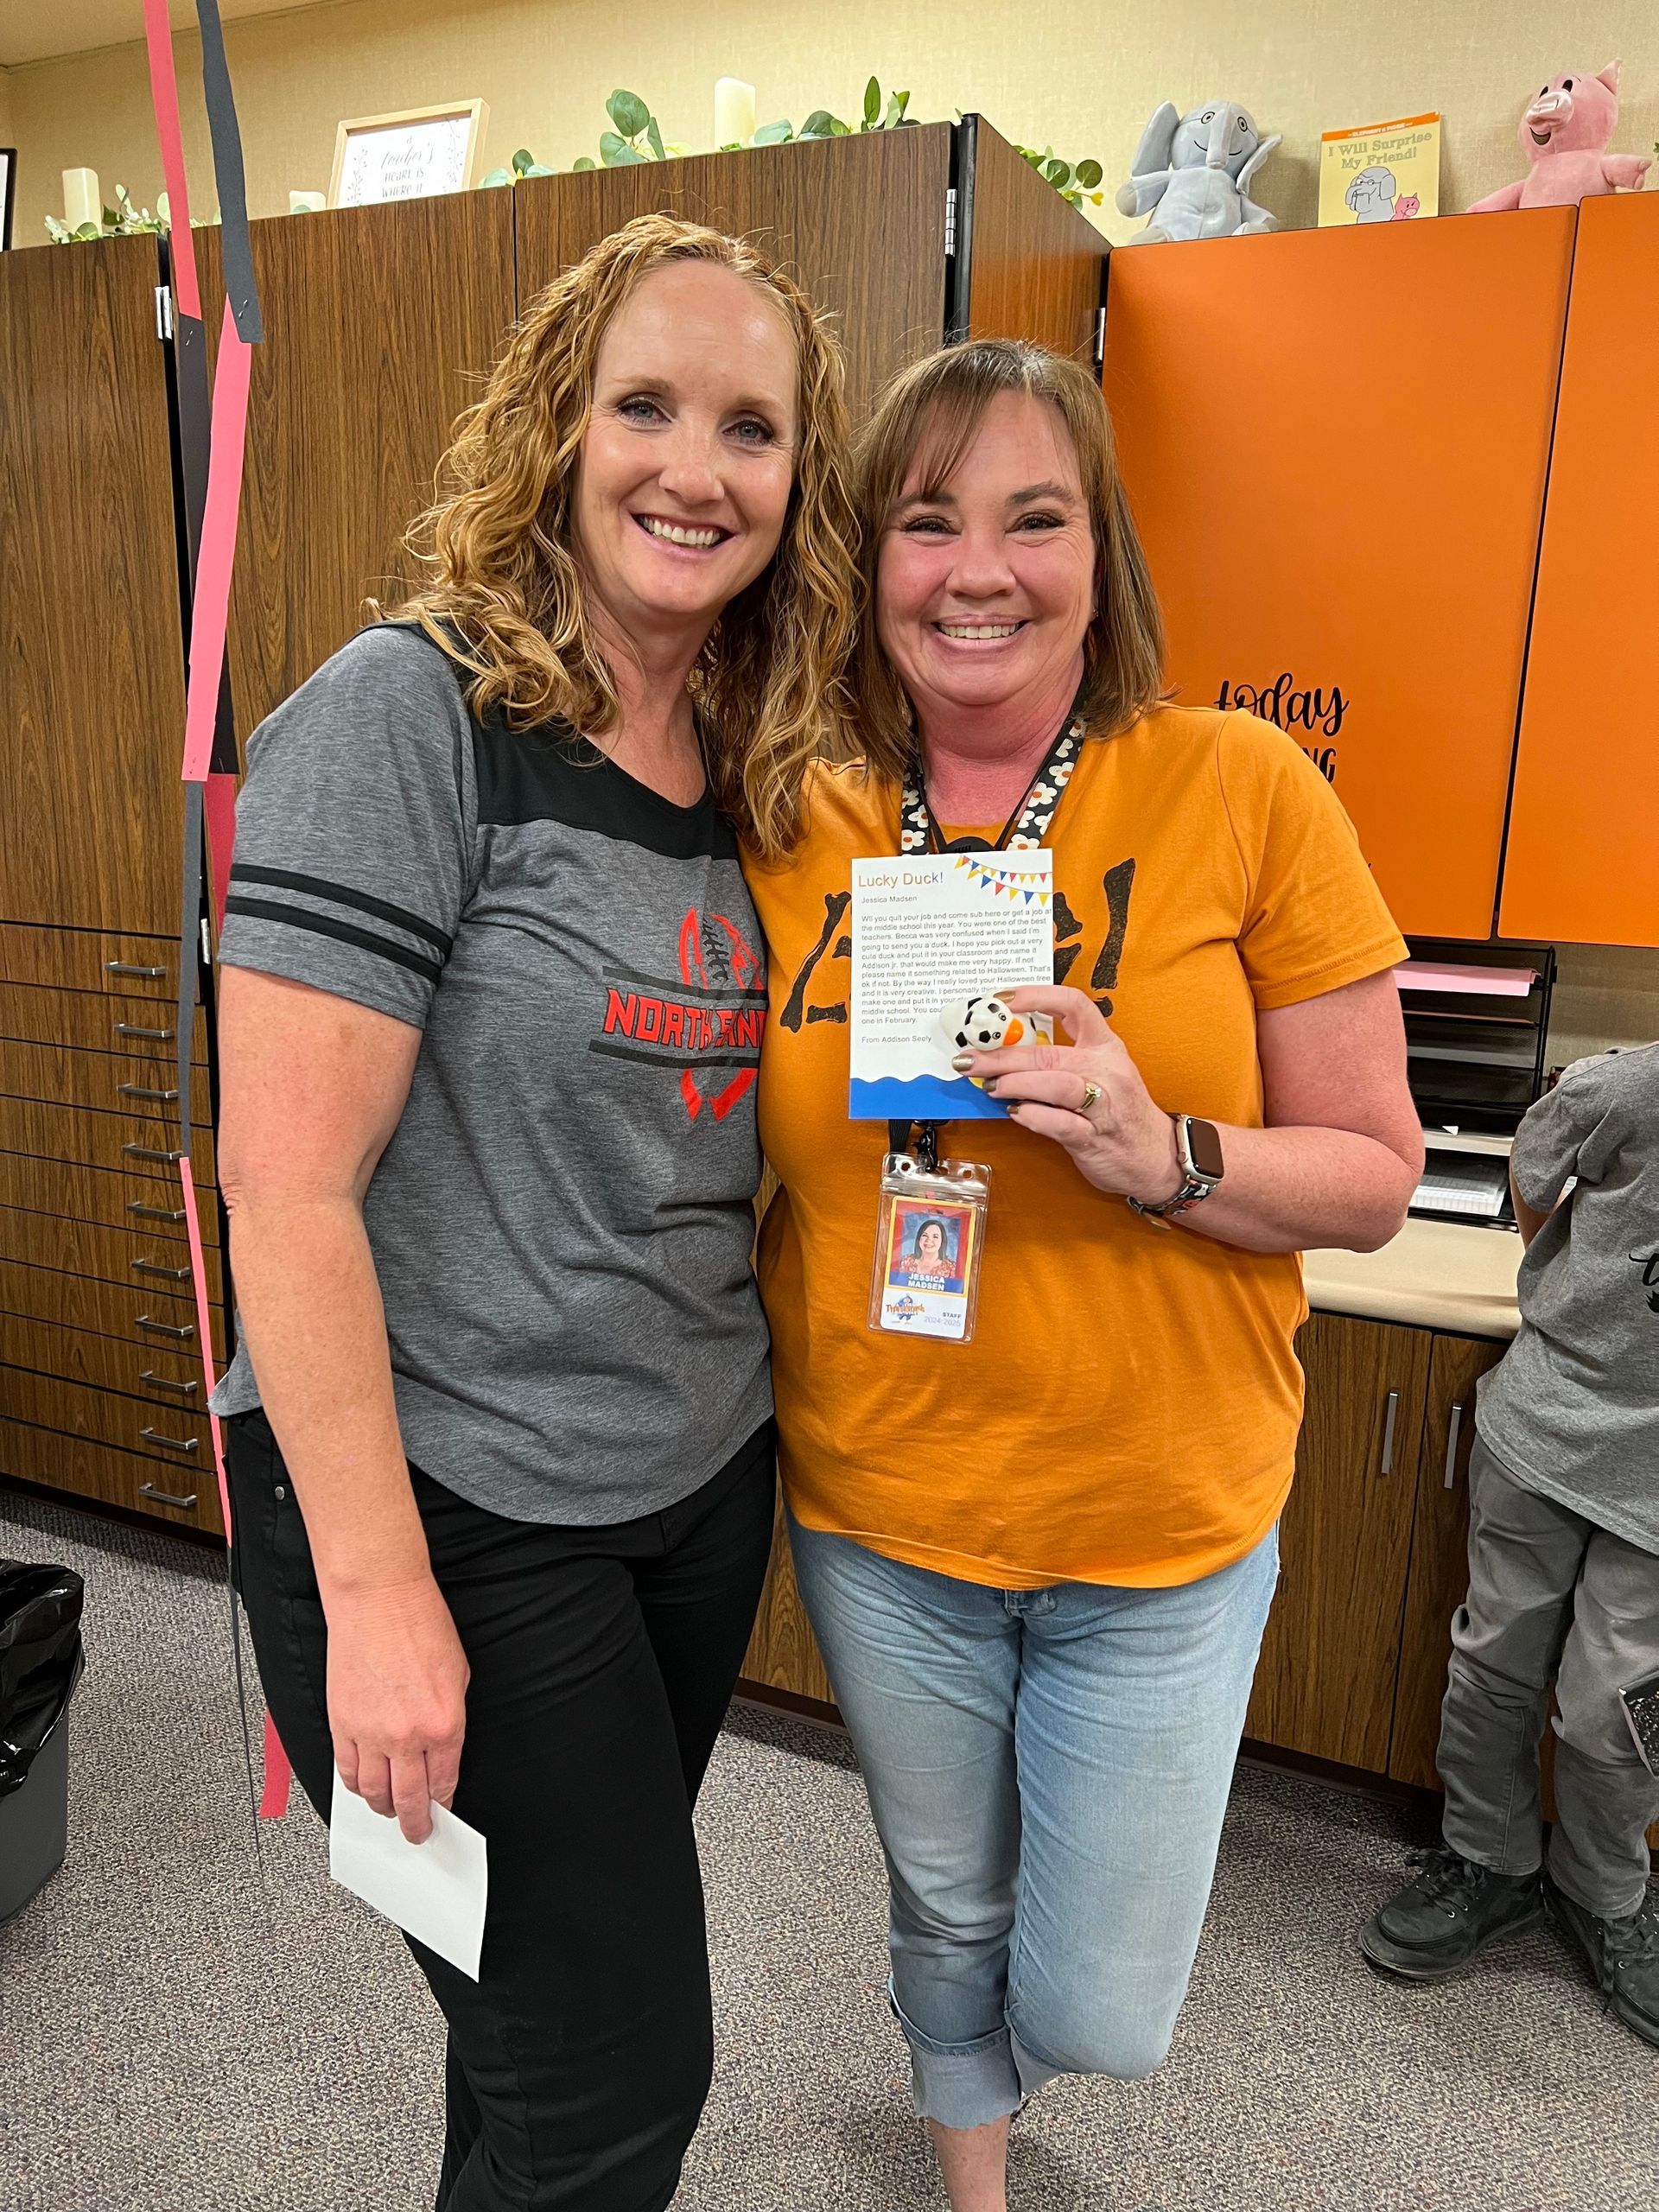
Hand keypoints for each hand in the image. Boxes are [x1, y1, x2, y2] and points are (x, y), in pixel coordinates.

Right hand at [325, 1575, 469, 1843]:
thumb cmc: (420, 1624)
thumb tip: (442, 1751)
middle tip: (417, 1833)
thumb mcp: (457, 1674)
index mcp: (444, 1723)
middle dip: (415, 1823)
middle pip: (409, 1798)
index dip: (443, 1803)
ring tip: (389, 1813)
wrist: (379, 1598)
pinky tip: (363, 1789)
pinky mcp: (342, 1723)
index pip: (444, 1782)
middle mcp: (407, 1735)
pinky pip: (346, 1771)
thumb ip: (450, 1718)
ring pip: (374, 1792)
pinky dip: (355, 1787)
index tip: (443, 1812)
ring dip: (383, 1809)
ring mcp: (371, 1733)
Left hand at [956, 985, 1183, 1203]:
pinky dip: (1033, 1116)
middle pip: (1049, 1052)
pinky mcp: (1095, 1137)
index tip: (1001, 999)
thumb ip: (1059, 1061)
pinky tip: (1015, 1113)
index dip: (1035, 996)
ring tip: (990, 1086)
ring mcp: (1104, 1104)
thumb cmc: (1120, 1114)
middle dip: (1002, 1055)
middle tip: (969, 1059)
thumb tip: (1003, 1053)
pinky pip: (1060, 1122)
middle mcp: (1107, 1069)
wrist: (1157, 1157)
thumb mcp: (1099, 1074)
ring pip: (1055, 1082)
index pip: (1073, 1004)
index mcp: (1106, 1046)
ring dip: (1015, 1083)